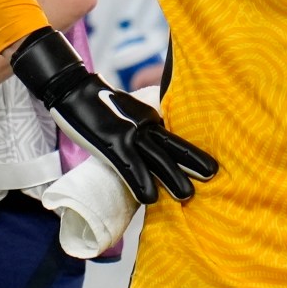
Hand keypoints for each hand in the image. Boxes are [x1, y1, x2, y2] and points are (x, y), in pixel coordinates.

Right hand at [10, 29, 215, 202]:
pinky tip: (150, 197)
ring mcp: (128, 134)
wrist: (73, 89)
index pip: (176, 136)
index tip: (214, 165)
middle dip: (194, 162)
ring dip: (171, 176)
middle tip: (213, 176)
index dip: (194, 150)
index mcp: (150, 119)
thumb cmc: (102, 106)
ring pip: (155, 157)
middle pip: (173, 145)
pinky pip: (128, 166)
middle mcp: (144, 125)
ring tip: (187, 195)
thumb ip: (144, 128)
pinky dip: (140, 181)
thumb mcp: (130, 114)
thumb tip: (155, 145)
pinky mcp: (110, 144)